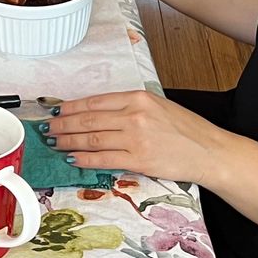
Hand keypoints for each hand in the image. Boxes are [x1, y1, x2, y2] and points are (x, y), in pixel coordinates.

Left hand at [44, 90, 234, 186]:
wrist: (210, 151)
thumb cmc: (186, 129)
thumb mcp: (158, 106)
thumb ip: (130, 107)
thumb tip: (98, 113)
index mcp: (138, 98)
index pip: (95, 101)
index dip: (71, 107)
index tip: (56, 111)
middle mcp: (134, 115)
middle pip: (88, 120)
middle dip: (63, 125)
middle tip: (47, 128)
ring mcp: (135, 138)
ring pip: (91, 139)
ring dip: (68, 141)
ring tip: (54, 143)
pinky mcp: (139, 159)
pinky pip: (103, 159)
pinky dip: (84, 158)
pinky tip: (72, 158)